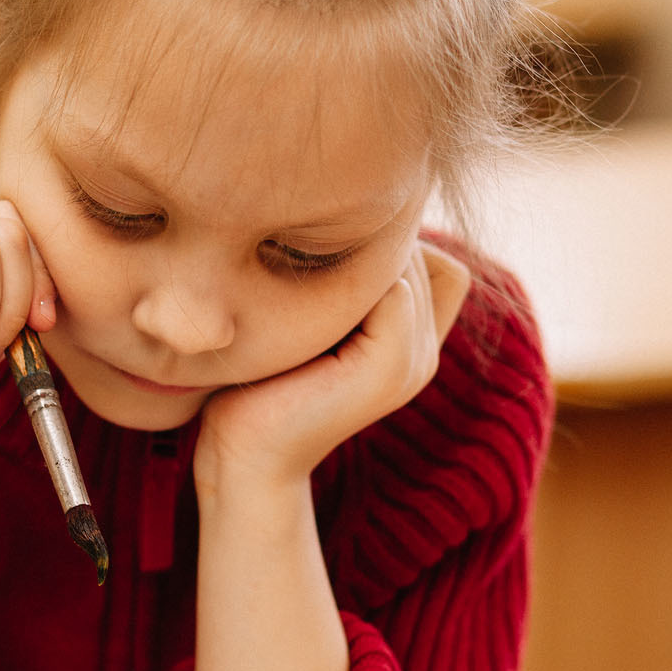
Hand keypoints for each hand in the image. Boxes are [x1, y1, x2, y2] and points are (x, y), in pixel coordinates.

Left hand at [196, 243, 471, 490]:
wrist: (241, 456)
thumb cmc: (253, 385)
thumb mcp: (300, 324)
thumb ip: (331, 286)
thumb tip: (324, 214)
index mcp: (409, 341)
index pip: (430, 257)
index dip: (380, 243)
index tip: (311, 248)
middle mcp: (423, 351)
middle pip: (420, 253)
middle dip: (363, 243)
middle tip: (294, 254)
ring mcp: (414, 361)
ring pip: (407, 265)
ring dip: (353, 257)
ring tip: (291, 276)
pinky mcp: (392, 368)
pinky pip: (395, 290)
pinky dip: (350, 280)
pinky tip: (293, 295)